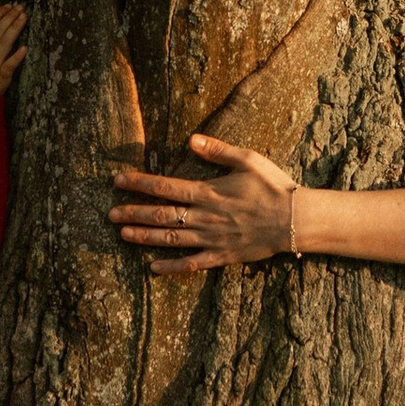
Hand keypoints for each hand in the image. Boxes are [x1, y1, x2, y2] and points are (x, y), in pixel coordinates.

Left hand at [110, 134, 296, 270]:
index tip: (118, 181)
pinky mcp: (221, 255)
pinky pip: (192, 263)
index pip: (165, 186)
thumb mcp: (248, 160)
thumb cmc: (273, 187)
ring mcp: (211, 238)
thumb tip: (190, 138)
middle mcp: (205, 216)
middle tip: (110, 214)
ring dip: (144, 236)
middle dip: (133, 213)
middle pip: (161, 215)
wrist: (294, 220)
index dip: (139, 183)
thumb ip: (218, 150)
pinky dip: (171, 266)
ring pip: (170, 239)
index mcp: (208, 192)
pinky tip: (152, 268)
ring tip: (122, 234)